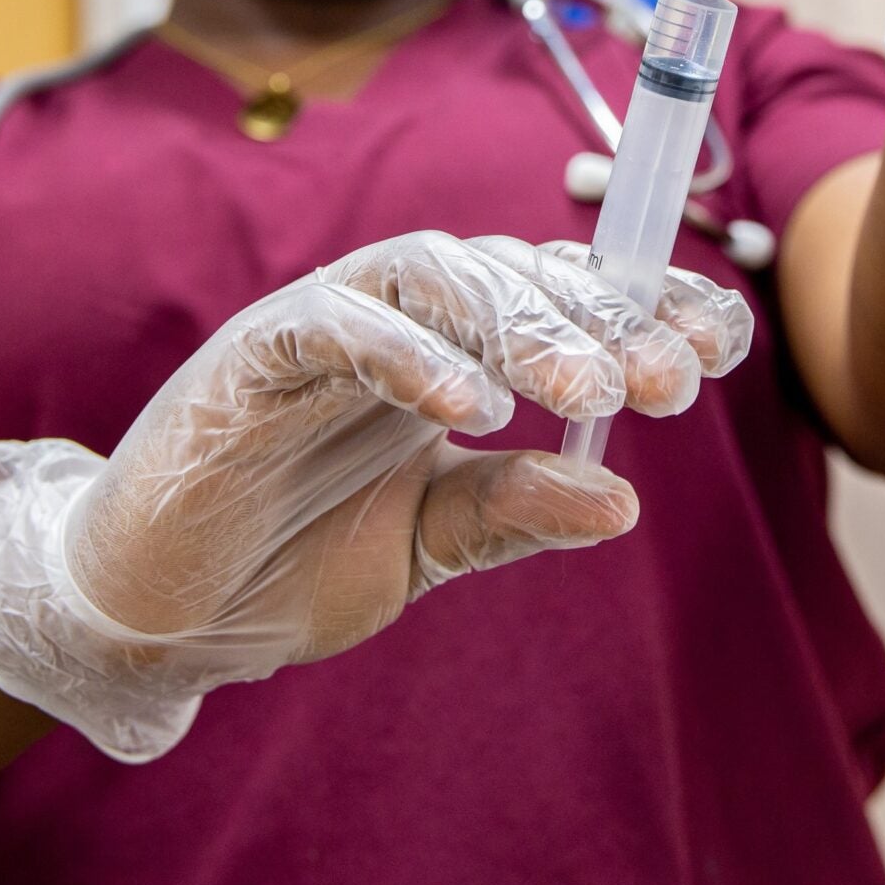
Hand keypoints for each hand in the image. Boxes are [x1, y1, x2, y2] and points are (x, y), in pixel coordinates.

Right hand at [0, 231, 750, 760]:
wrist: (160, 610)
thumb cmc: (287, 558)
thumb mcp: (428, 545)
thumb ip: (512, 513)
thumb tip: (620, 503)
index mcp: (451, 349)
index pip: (561, 298)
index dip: (645, 307)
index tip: (724, 345)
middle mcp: (398, 316)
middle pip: (516, 274)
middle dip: (605, 322)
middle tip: (674, 384)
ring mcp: (325, 322)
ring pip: (439, 275)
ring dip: (522, 327)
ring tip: (589, 396)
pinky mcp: (253, 353)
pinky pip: (337, 326)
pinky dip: (406, 354)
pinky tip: (468, 407)